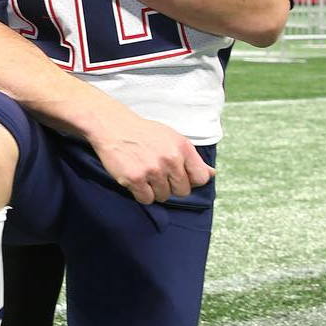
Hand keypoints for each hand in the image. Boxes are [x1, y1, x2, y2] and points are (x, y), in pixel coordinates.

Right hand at [89, 112, 214, 204]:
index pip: (201, 178)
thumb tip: (212, 174)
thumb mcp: (173, 139)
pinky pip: (146, 199)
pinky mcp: (135, 179)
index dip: (191, 180)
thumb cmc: (144, 133)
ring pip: (164, 196)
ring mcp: (153, 170)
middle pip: (182, 191)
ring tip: (146, 173)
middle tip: (158, 173)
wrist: (113, 126)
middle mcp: (170, 159)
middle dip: (171, 186)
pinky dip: (142, 193)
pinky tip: (137, 179)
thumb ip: (192, 159)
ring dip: (155, 190)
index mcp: (183, 147)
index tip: (180, 175)